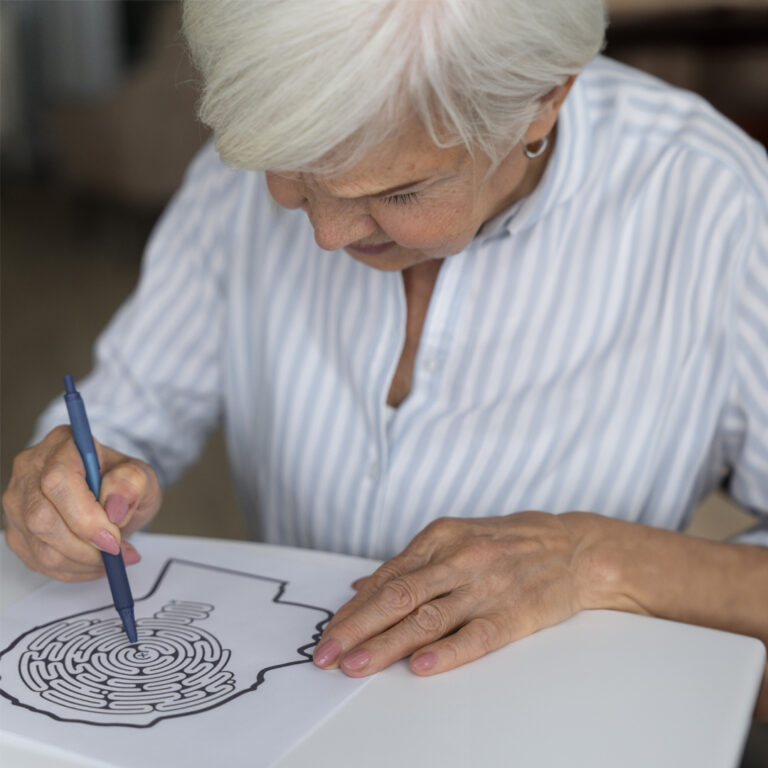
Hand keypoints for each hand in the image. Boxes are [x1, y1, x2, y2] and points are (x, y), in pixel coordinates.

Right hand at [3, 425, 161, 580]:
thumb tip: (114, 507)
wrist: (111, 494)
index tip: (113, 539)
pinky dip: (73, 570)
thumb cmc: (123, 482)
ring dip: (82, 562)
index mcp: (62, 444)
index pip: (59, 481)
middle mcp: (31, 469)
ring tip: (112, 558)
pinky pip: (38, 561)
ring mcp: (18, 500)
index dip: (85, 517)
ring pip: (40, 546)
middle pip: (43, 518)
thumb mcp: (142, 476)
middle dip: (85, 547)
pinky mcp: (16, 530)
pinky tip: (94, 562)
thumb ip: (133, 483)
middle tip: (117, 552)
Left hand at [313, 512, 604, 676]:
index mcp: (440, 538)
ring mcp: (485, 587)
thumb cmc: (507, 543)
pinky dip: (447, 652)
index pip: (386, 578)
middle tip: (325, 655)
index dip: (353, 609)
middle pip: (397, 597)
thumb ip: (409, 564)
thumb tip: (361, 586)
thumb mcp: (455, 537)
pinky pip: (475, 635)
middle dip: (356, 628)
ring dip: (386, 645)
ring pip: (427, 618)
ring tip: (356, 667)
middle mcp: (458, 559)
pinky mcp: (512, 613)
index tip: (328, 634)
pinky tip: (421, 666)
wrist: (573, 548)